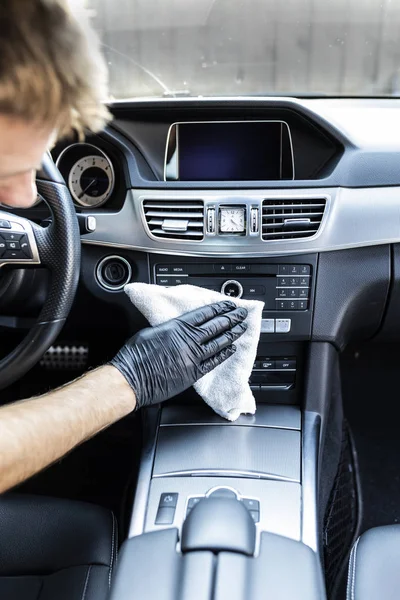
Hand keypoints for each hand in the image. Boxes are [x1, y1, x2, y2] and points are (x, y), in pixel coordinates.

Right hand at [110, 300, 247, 408]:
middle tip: (242, 314)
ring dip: (232, 335)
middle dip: (231, 319)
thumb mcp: (151, 332)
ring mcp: (192, 357)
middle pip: (216, 326)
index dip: (219, 308)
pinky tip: (231, 350)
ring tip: (241, 329)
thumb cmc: (136, 356)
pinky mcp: (193, 373)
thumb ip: (168, 328)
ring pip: (218, 342)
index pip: (204, 314)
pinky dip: (224, 355)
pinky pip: (213, 361)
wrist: (132, 379)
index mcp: (177, 327)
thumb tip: (177, 328)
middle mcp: (188, 340)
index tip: (228, 305)